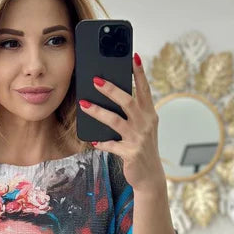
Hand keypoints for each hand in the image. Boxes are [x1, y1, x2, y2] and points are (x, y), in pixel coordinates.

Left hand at [78, 52, 165, 192]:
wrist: (150, 176)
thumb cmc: (141, 147)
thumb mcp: (141, 127)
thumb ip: (131, 113)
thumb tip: (109, 95)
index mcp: (149, 114)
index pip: (145, 89)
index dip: (139, 73)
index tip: (133, 56)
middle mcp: (146, 124)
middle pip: (128, 101)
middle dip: (112, 89)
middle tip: (96, 79)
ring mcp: (138, 139)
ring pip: (116, 121)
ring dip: (98, 111)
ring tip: (84, 103)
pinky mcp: (130, 153)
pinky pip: (112, 145)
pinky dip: (102, 143)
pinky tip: (93, 140)